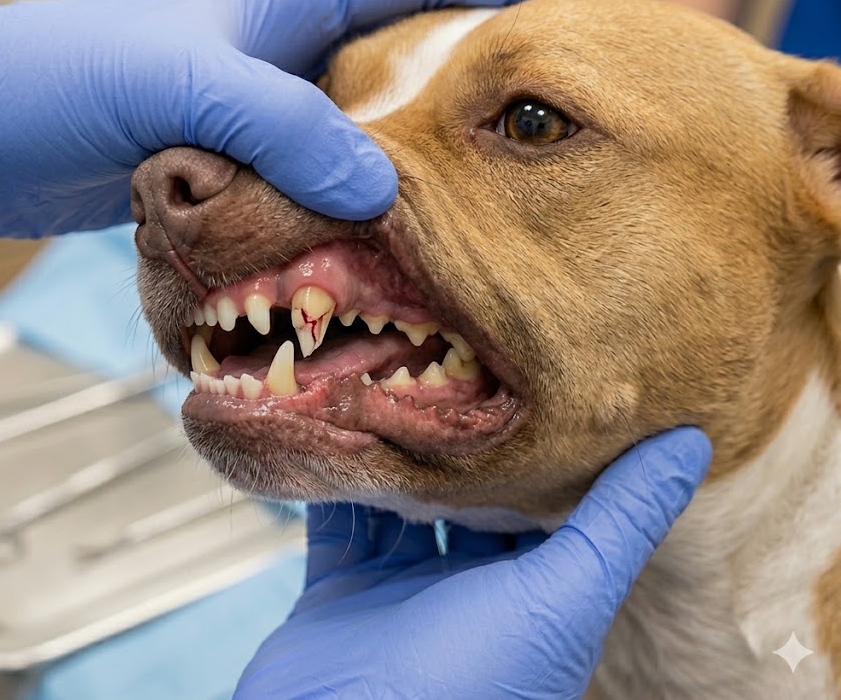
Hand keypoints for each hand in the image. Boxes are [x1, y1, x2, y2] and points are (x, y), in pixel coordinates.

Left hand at [0, 0, 602, 274]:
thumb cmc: (65, 80)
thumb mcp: (186, 87)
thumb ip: (285, 127)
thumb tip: (382, 190)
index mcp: (283, 4)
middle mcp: (282, 55)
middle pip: (405, 54)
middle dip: (475, 71)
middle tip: (544, 106)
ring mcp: (261, 115)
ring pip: (363, 133)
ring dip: (415, 159)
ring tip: (483, 191)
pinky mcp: (236, 170)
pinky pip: (313, 185)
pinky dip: (349, 209)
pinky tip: (379, 241)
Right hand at [234, 427, 711, 699]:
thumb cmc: (471, 680)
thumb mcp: (562, 598)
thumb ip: (619, 524)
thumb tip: (691, 444)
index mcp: (529, 596)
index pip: (545, 507)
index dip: (545, 450)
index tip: (542, 381)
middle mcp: (465, 591)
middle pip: (468, 500)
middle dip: (464, 444)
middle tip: (461, 362)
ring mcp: (398, 590)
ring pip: (401, 503)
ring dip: (398, 455)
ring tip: (398, 381)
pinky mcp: (339, 590)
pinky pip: (340, 521)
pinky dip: (339, 482)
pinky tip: (342, 429)